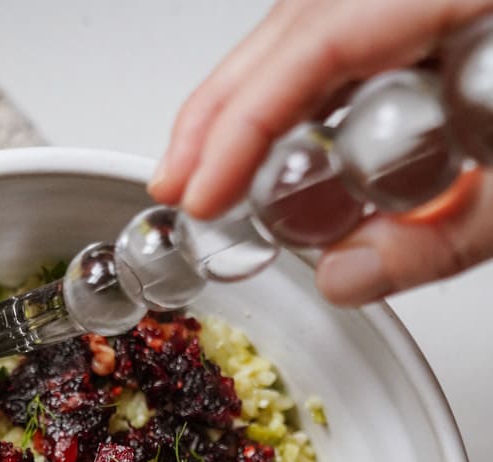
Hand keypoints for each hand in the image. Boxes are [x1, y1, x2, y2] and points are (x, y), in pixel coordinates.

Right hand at [149, 0, 492, 304]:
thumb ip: (445, 235)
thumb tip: (342, 276)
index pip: (322, 41)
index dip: (246, 121)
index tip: (205, 193)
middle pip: (297, 22)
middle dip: (222, 112)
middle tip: (176, 188)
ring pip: (311, 31)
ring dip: (252, 106)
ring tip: (210, 177)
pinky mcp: (433, 17)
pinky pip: (351, 46)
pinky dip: (301, 99)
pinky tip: (280, 150)